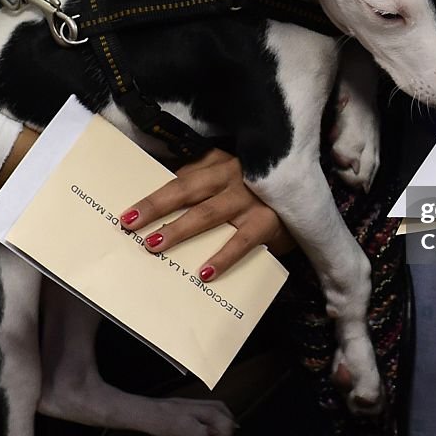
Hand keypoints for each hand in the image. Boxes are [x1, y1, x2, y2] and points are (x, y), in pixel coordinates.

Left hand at [119, 149, 294, 280]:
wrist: (309, 193)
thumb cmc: (259, 188)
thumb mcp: (230, 174)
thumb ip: (200, 181)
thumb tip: (160, 197)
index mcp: (219, 163)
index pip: (180, 178)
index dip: (153, 195)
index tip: (126, 213)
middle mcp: (233, 175)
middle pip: (187, 190)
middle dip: (156, 207)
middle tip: (130, 224)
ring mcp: (252, 197)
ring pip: (208, 213)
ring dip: (180, 229)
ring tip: (155, 245)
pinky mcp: (269, 220)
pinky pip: (242, 240)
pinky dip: (223, 256)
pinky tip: (204, 271)